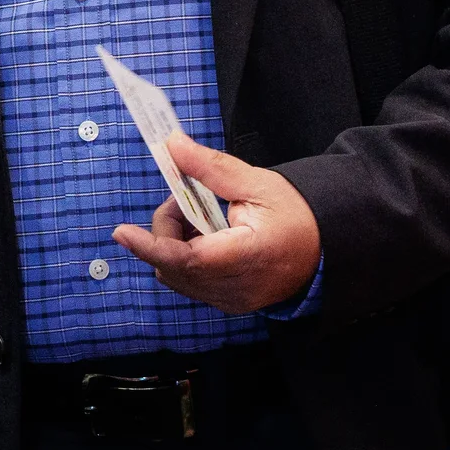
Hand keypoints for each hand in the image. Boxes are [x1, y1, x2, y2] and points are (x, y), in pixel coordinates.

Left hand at [111, 132, 321, 313]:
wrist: (328, 250)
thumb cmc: (298, 215)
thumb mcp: (256, 183)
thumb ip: (210, 167)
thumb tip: (172, 146)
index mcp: (246, 256)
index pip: (186, 258)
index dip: (150, 244)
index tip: (121, 232)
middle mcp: (235, 288)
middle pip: (173, 265)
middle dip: (165, 230)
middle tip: (184, 200)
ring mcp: (232, 300)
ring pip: (177, 277)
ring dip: (173, 245)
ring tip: (199, 217)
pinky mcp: (230, 303)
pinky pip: (191, 284)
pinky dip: (185, 259)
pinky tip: (206, 236)